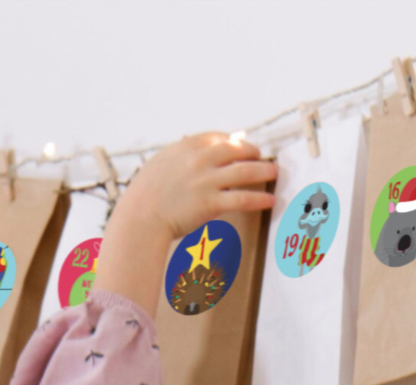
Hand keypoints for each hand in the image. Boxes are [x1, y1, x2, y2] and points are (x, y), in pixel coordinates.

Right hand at [113, 132, 277, 239]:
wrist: (141, 215)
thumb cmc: (146, 194)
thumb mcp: (160, 164)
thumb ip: (180, 158)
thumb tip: (191, 153)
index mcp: (187, 147)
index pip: (218, 137)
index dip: (234, 141)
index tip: (242, 145)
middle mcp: (200, 160)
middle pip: (236, 150)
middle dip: (253, 152)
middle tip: (262, 157)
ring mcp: (207, 181)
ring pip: (245, 171)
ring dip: (263, 170)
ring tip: (275, 171)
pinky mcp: (211, 203)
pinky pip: (242, 198)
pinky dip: (259, 199)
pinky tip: (270, 200)